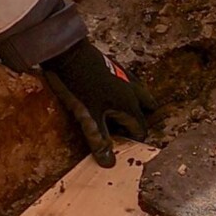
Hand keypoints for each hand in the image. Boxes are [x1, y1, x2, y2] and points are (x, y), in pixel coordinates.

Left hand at [41, 39, 154, 167]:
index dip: (133, 140)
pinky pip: (129, 80)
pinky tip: (112, 90)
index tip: (120, 145)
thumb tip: (109, 164)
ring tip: (121, 111)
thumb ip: (99, 140)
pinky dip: (126, 89)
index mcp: (130, 105)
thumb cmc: (79, 86)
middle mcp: (133, 91)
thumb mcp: (88, 117)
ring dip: (137, 103)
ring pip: (141, 92)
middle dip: (141, 119)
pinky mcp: (115, 65)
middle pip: (148, 107)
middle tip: (124, 128)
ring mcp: (125, 76)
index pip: (141, 128)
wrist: (67, 51)